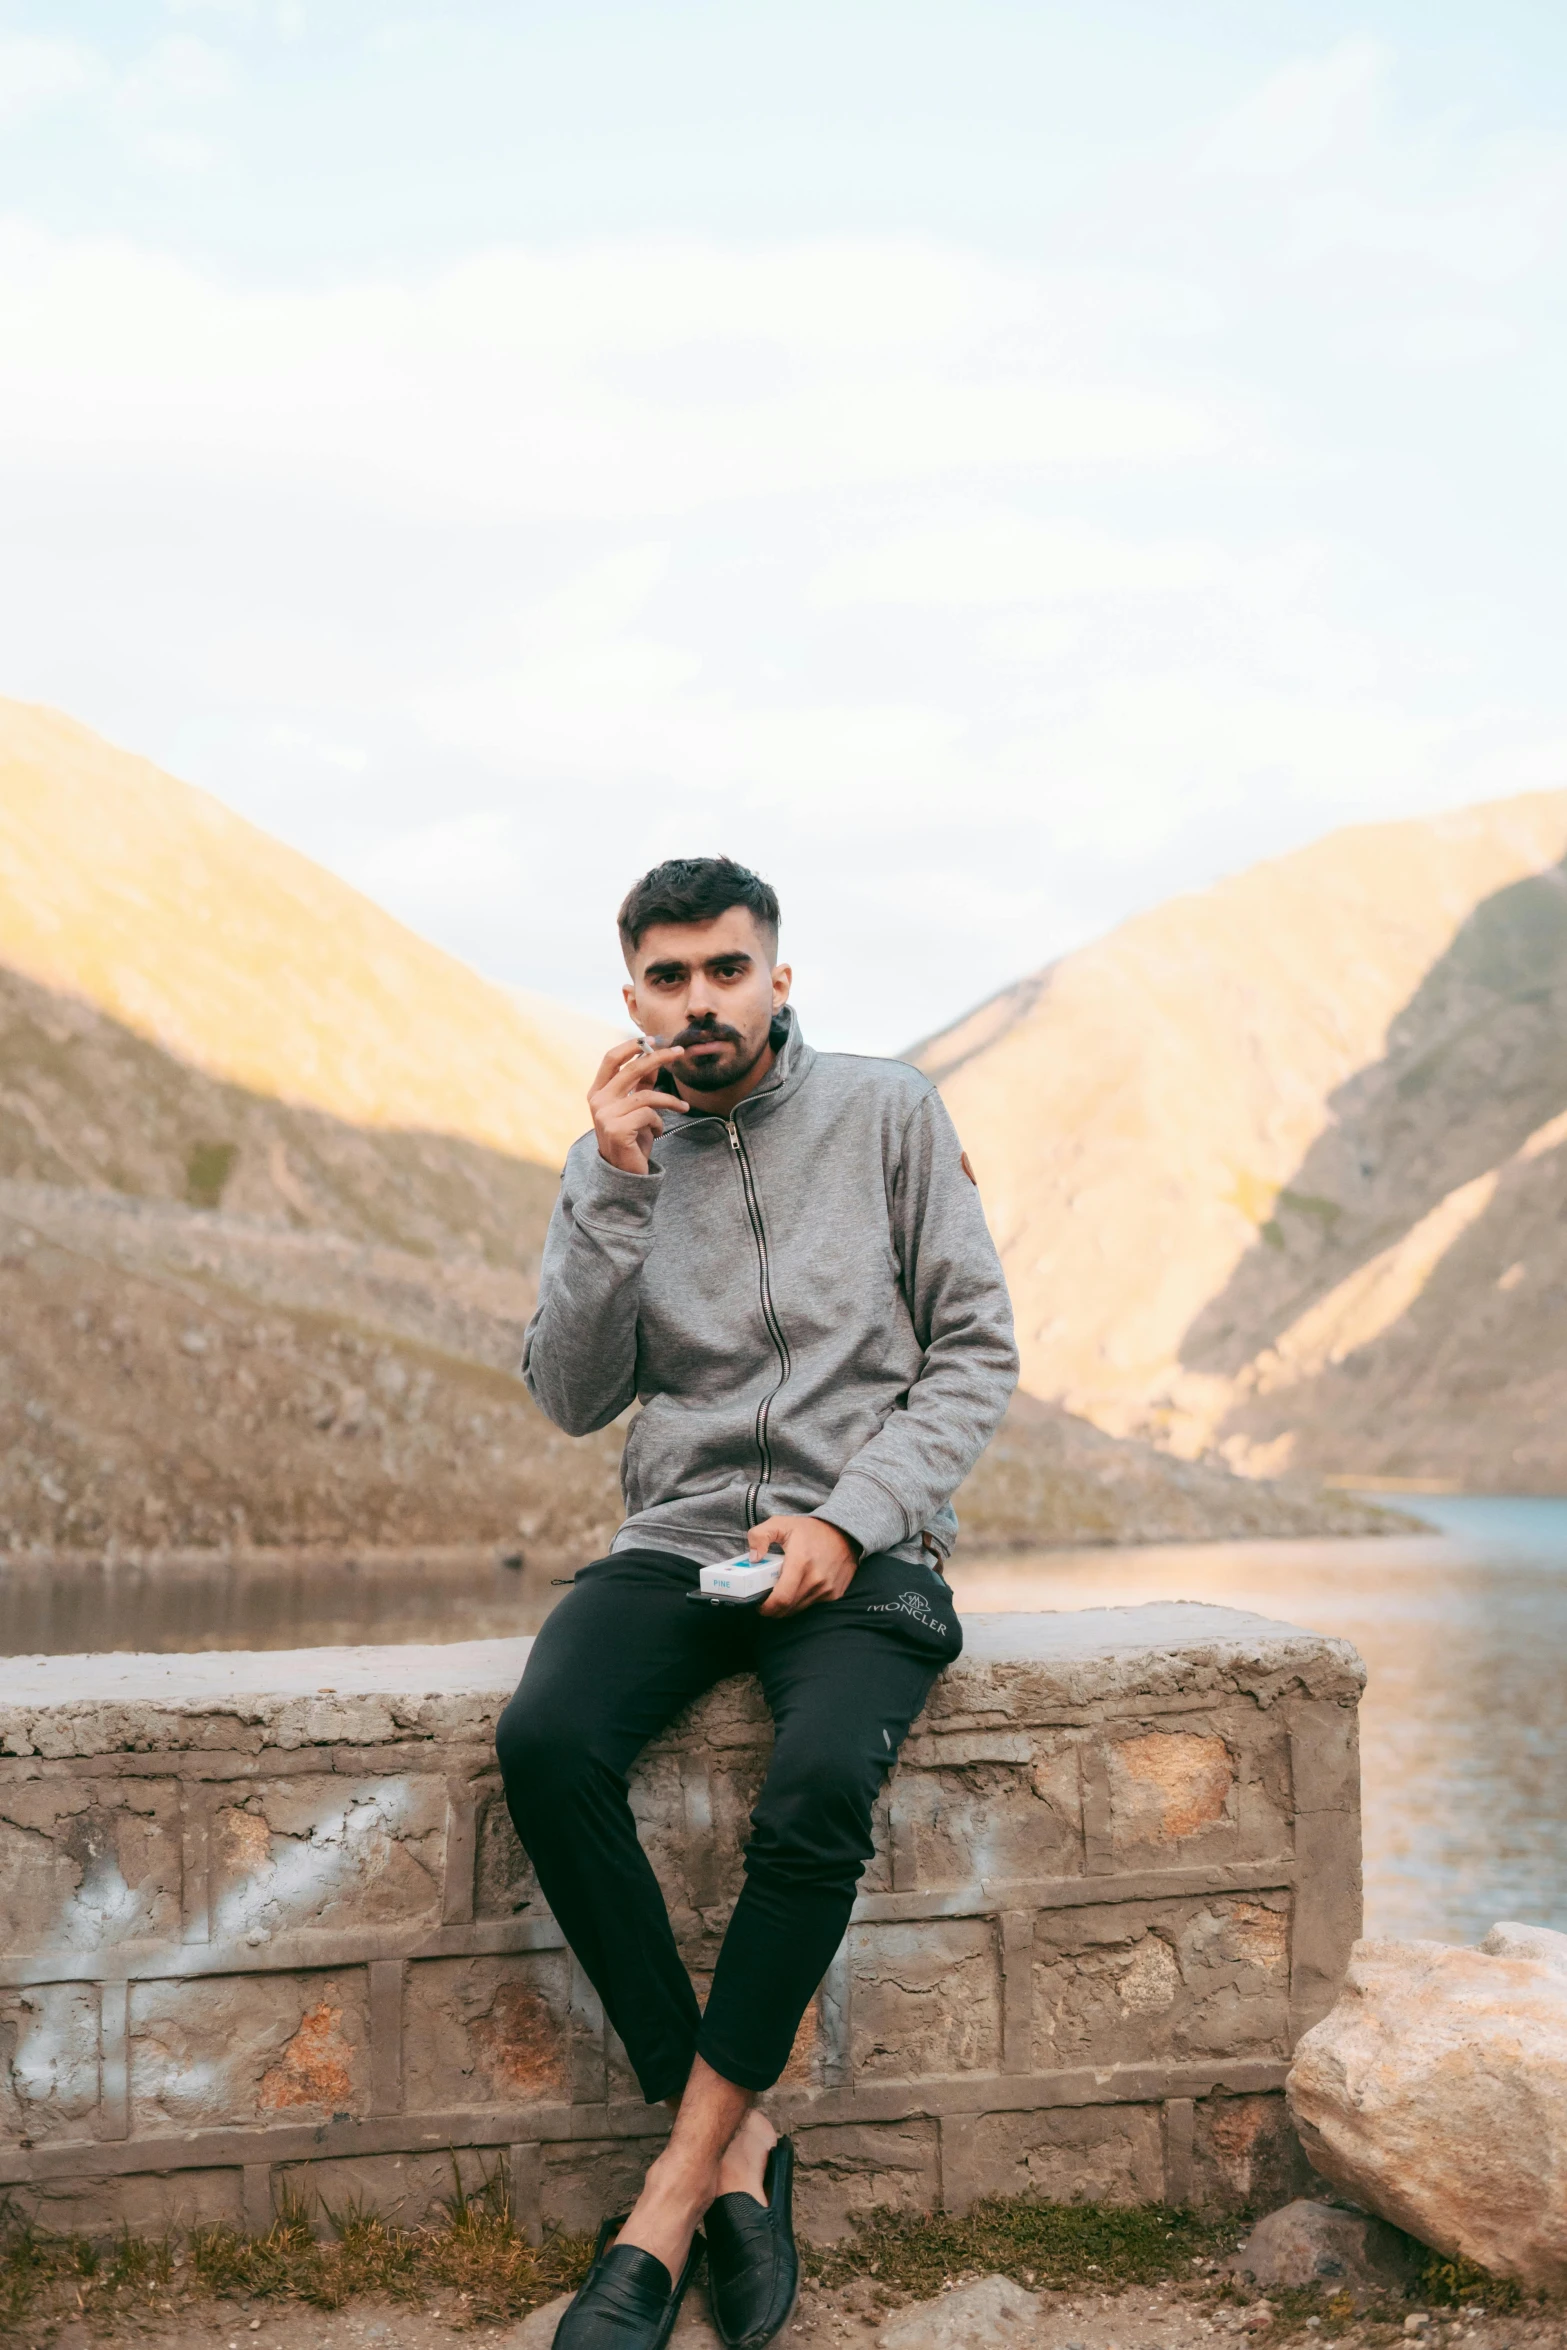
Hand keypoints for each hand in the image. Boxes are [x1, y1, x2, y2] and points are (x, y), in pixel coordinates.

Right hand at [590, 1040, 687, 1173]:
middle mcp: (598, 1101)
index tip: (653, 1039)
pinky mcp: (617, 1130)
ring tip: (682, 1107)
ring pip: (646, 1095)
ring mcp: (605, 1115)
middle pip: (631, 1069)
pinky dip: (659, 1122)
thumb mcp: (635, 1107)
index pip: (611, 1059)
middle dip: (659, 1058)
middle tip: (680, 1052)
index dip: (632, 1046)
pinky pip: (649, 1114)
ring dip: (669, 1101)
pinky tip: (658, 1132)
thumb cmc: (632, 1138)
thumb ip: (641, 1084)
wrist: (624, 1174)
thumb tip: (654, 1058)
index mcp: (598, 1092)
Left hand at [752, 1515, 860, 1616]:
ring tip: (782, 1592)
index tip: (759, 1605)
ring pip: (799, 1608)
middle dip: (774, 1608)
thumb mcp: (781, 1523)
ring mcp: (827, 1588)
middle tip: (766, 1599)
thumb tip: (754, 1558)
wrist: (844, 1532)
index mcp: (800, 1562)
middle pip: (788, 1608)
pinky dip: (801, 1601)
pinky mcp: (835, 1593)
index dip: (767, 1608)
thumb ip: (760, 1536)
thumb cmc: (810, 1529)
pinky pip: (812, 1605)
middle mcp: (816, 1579)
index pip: (781, 1598)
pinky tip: (798, 1589)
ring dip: (788, 1605)